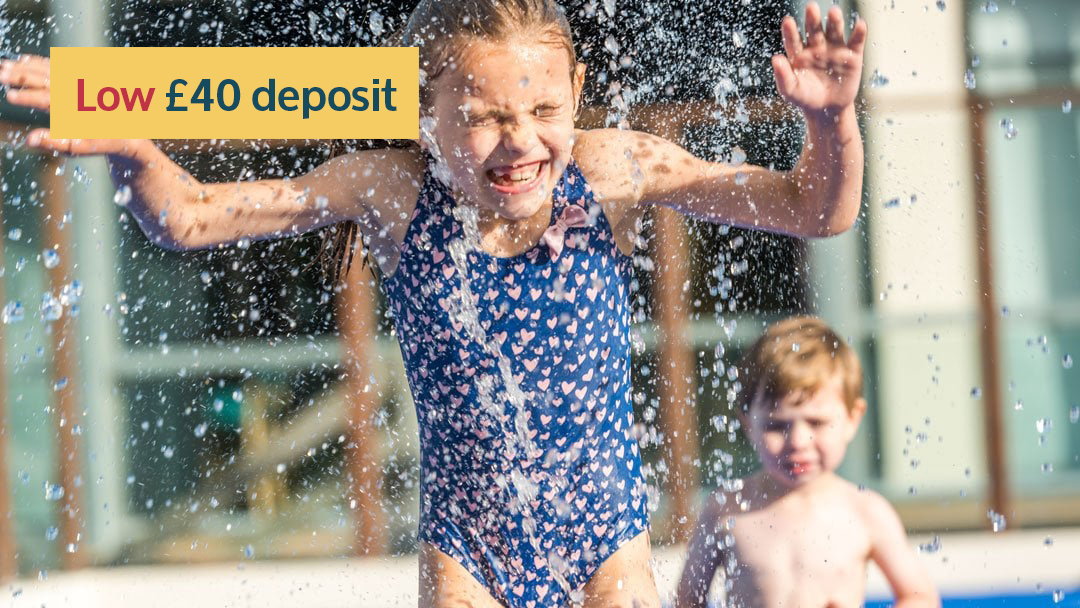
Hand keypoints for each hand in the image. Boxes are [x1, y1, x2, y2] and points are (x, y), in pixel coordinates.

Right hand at [0, 54, 146, 156]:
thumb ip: (56, 142)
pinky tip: (24, 60)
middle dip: (23, 75)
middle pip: (48, 78)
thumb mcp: (83, 147)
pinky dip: (42, 62)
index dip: (28, 97)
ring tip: (5, 65)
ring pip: (52, 69)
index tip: (9, 96)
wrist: (130, 131)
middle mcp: (83, 89)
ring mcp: (84, 81)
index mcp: (82, 106)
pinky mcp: (84, 76)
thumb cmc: (103, 143)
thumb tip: (29, 139)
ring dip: (28, 66)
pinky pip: (60, 66)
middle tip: (0, 73)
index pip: (50, 99)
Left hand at [771, 3, 866, 118]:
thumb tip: (775, 58)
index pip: (793, 40)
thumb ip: (783, 76)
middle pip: (814, 30)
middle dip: (812, 19)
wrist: (828, 111)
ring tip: (833, 12)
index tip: (787, 22)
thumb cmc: (805, 99)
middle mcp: (816, 47)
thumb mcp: (791, 91)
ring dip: (834, 21)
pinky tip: (860, 24)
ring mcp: (835, 49)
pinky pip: (856, 41)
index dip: (790, 31)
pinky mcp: (852, 55)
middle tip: (811, 7)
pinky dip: (859, 32)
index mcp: (799, 54)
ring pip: (834, 31)